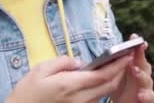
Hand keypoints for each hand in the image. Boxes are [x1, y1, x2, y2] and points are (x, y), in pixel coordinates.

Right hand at [6, 54, 132, 102]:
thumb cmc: (27, 92)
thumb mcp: (40, 69)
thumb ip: (63, 62)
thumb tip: (80, 62)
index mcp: (70, 85)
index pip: (102, 76)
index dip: (117, 66)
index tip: (126, 55)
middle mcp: (79, 99)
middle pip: (108, 86)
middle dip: (119, 73)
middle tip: (124, 59)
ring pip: (103, 94)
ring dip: (111, 81)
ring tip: (114, 67)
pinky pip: (94, 100)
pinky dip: (101, 90)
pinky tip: (98, 81)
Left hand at [110, 34, 153, 102]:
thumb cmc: (119, 87)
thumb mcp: (114, 74)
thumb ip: (111, 64)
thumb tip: (96, 55)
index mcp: (135, 66)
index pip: (137, 54)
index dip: (136, 45)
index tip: (134, 36)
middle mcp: (142, 75)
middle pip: (143, 64)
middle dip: (141, 56)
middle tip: (138, 48)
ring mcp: (145, 87)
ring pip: (147, 79)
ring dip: (142, 75)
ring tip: (135, 70)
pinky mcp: (146, 99)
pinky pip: (149, 97)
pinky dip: (146, 96)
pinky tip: (140, 95)